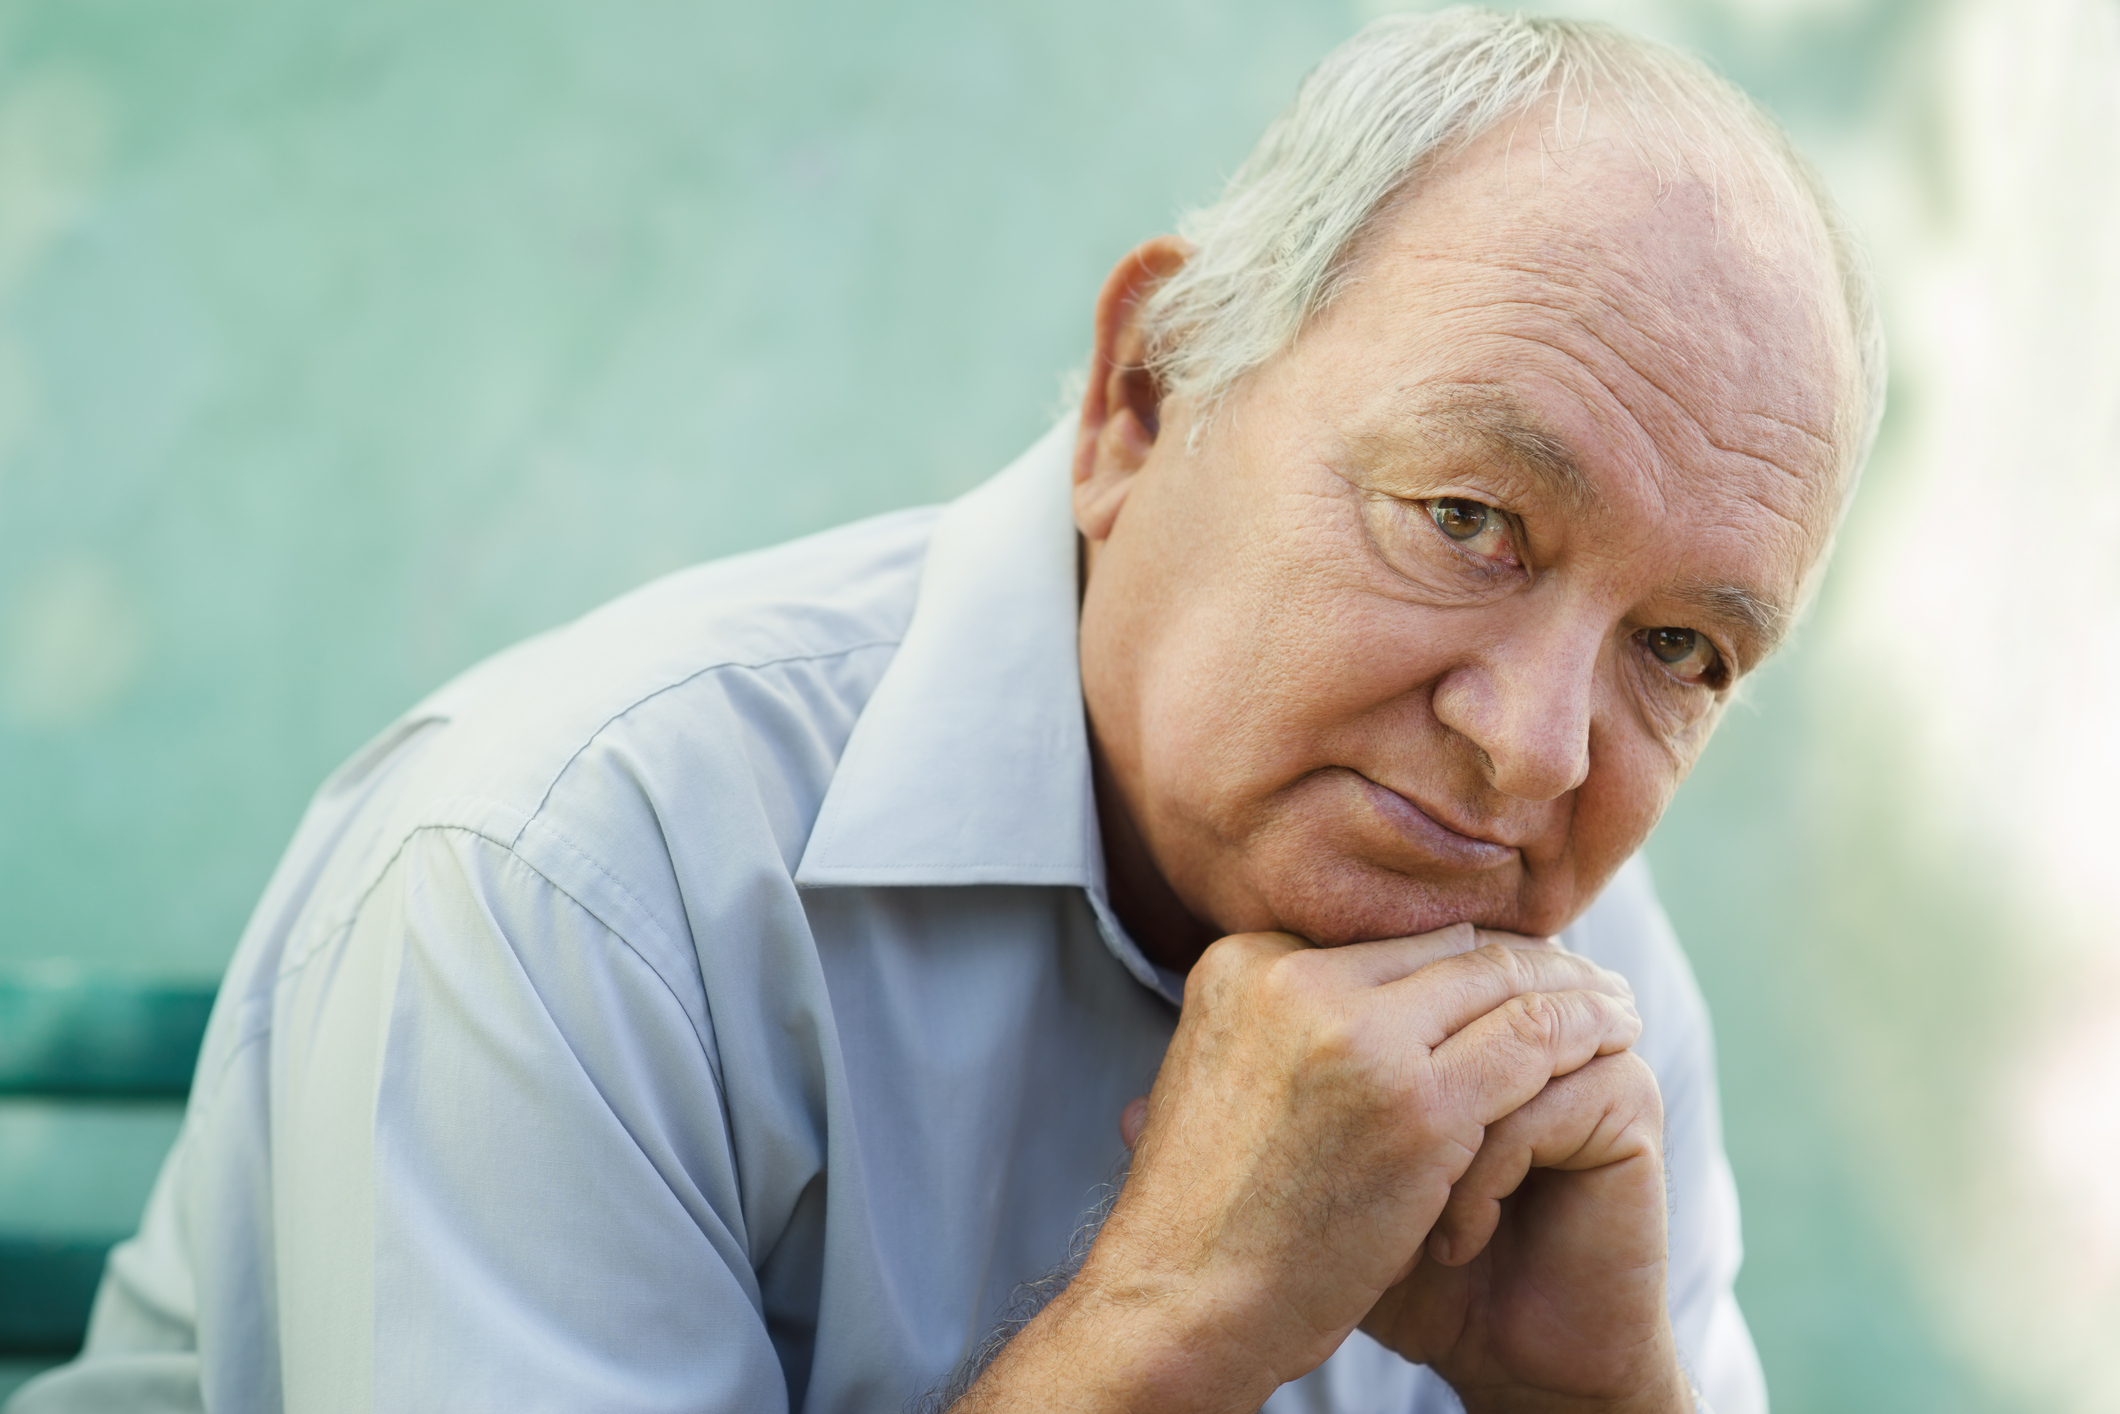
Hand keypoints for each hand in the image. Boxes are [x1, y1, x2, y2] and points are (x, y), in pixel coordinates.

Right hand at [957, 924, 1643, 1412]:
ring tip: (1614, 1005)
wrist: (1179, 1304)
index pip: (1383, 937)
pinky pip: (1529, 1044)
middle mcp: (1291, 975)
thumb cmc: (1203, 1213)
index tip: (1509, 975)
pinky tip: (1617, 1044)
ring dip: (1568, 991)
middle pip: (1444, 946)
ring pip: (1498, 980)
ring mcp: (1354, 1035)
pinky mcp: (1414, 1103)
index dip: (1457, 955)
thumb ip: (1276, 1027)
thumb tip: (1344, 1001)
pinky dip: (1580, 1038)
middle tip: (1583, 979)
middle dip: (1521, 962)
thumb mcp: (1210, 1077)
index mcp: (1241, 962)